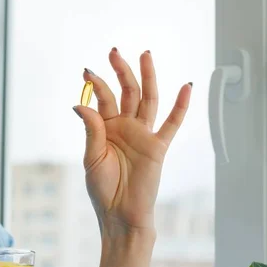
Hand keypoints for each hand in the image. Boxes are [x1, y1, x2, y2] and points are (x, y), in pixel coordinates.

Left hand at [73, 48, 191, 232]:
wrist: (120, 214)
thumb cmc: (102, 189)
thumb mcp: (91, 158)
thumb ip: (91, 130)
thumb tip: (80, 104)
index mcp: (106, 129)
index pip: (103, 100)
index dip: (96, 85)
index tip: (87, 72)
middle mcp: (125, 128)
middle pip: (126, 92)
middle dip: (121, 72)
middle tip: (114, 52)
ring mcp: (143, 135)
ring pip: (148, 100)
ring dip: (147, 78)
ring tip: (145, 55)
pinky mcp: (158, 147)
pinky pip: (171, 124)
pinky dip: (180, 106)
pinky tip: (186, 87)